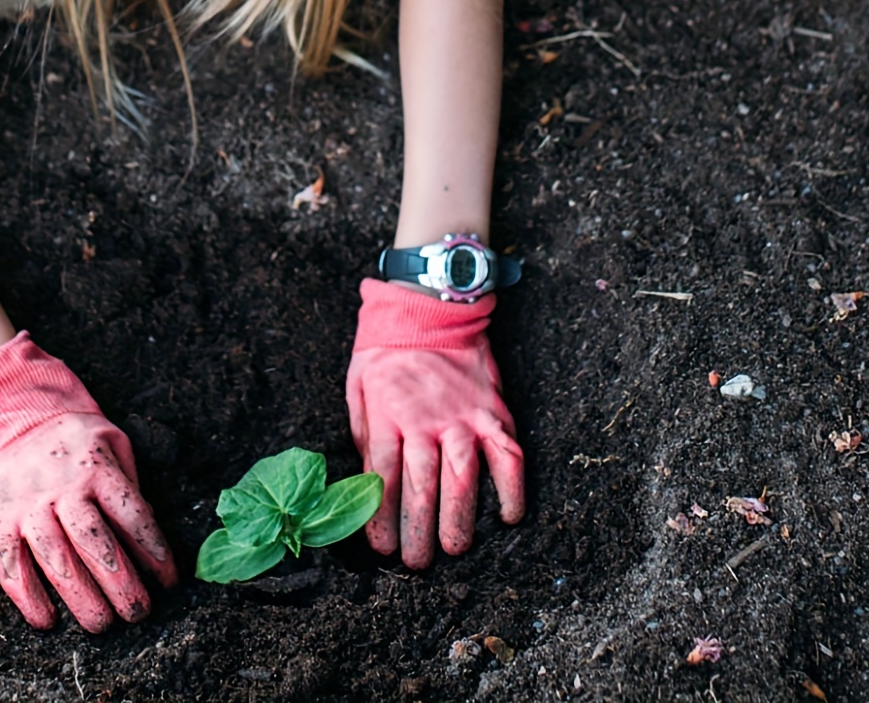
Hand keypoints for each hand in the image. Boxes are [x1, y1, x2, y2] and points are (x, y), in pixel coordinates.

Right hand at [0, 331, 177, 630]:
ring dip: (79, 596)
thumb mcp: (112, 441)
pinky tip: (47, 620)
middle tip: (138, 613)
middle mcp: (62, 488)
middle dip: (120, 584)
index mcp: (96, 468)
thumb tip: (148, 534)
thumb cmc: (74, 437)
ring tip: (101, 623)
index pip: (132, 516)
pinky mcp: (0, 519)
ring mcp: (28, 505)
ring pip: (55, 558)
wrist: (16, 413)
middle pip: (95, 543)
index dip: (154, 552)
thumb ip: (129, 484)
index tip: (168, 582)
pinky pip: (11, 564)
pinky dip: (27, 596)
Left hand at [345, 278, 523, 567]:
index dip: (382, 517)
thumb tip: (366, 478)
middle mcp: (425, 419)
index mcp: (387, 413)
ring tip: (454, 550)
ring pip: (463, 479)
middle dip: (418, 531)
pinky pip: (508, 457)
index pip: (383, 476)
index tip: (383, 547)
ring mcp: (463, 416)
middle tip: (418, 563)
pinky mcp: (493, 411)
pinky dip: (511, 489)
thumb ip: (361, 430)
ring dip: (459, 521)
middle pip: (422, 486)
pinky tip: (508, 515)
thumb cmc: (386, 347)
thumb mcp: (357, 382)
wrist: (429, 305)